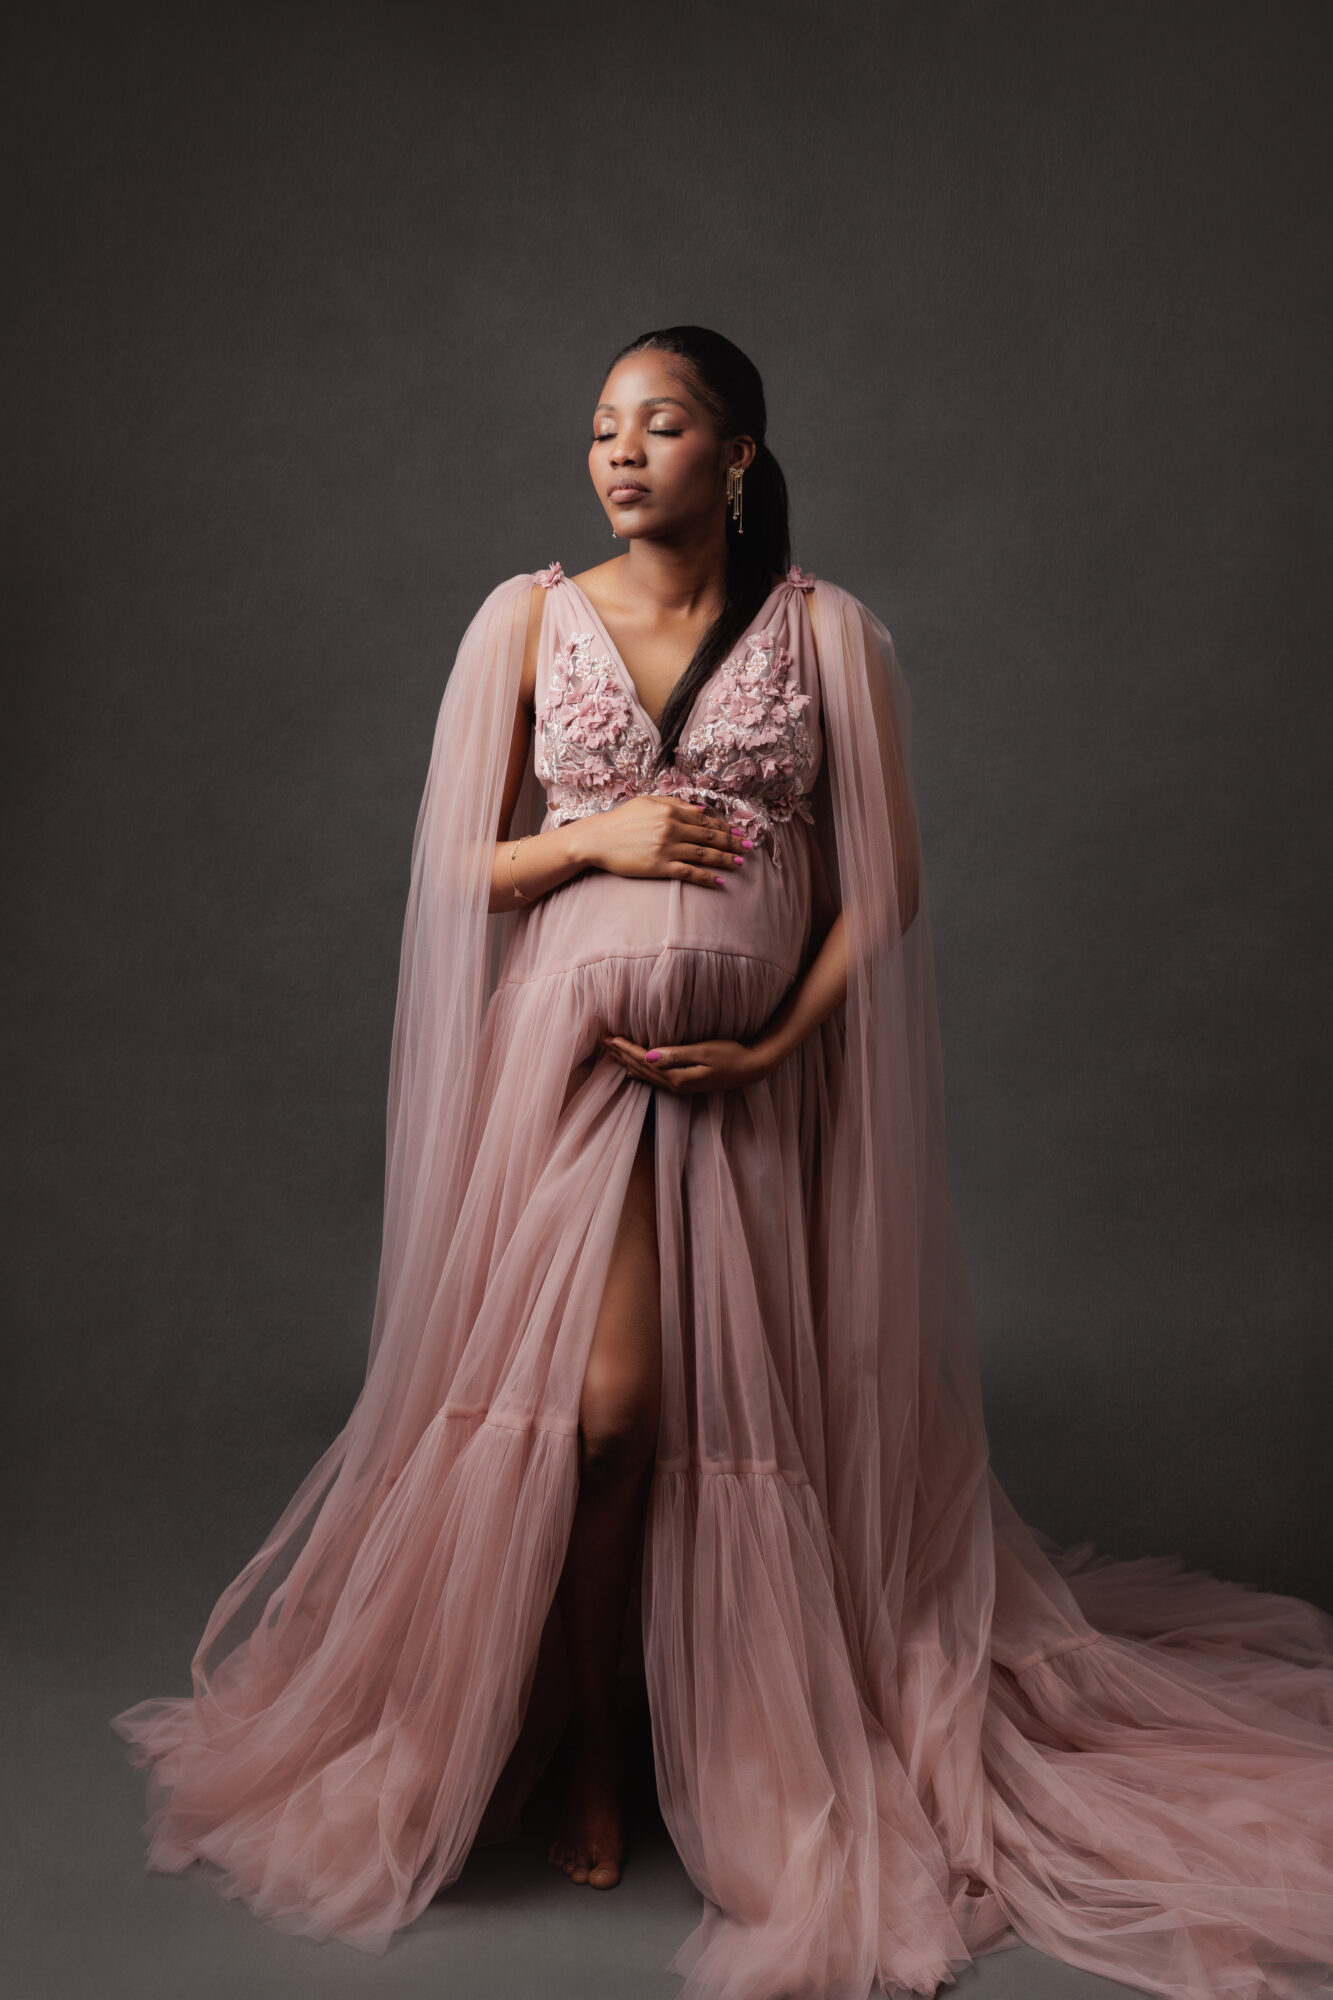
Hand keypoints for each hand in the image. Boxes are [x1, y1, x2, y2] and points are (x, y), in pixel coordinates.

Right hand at [575, 796, 751, 887]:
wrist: (598, 839)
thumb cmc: (621, 820)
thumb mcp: (647, 803)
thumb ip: (676, 804)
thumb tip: (702, 810)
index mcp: (670, 810)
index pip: (705, 820)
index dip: (725, 827)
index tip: (740, 832)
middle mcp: (671, 828)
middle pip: (709, 836)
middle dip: (732, 842)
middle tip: (749, 847)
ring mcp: (666, 848)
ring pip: (703, 854)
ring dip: (725, 859)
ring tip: (740, 863)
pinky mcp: (659, 866)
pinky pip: (689, 872)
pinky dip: (706, 877)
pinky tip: (719, 881)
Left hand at [599, 1032, 772, 1092]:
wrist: (752, 1068)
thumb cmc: (731, 1055)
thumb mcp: (704, 1052)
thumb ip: (675, 1055)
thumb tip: (648, 1056)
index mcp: (676, 1077)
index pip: (642, 1060)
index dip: (624, 1048)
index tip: (607, 1037)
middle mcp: (674, 1085)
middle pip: (640, 1068)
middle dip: (620, 1055)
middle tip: (601, 1042)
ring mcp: (680, 1086)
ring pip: (645, 1074)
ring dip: (627, 1062)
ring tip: (611, 1053)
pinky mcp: (686, 1083)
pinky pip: (655, 1078)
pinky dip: (640, 1072)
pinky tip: (633, 1071)